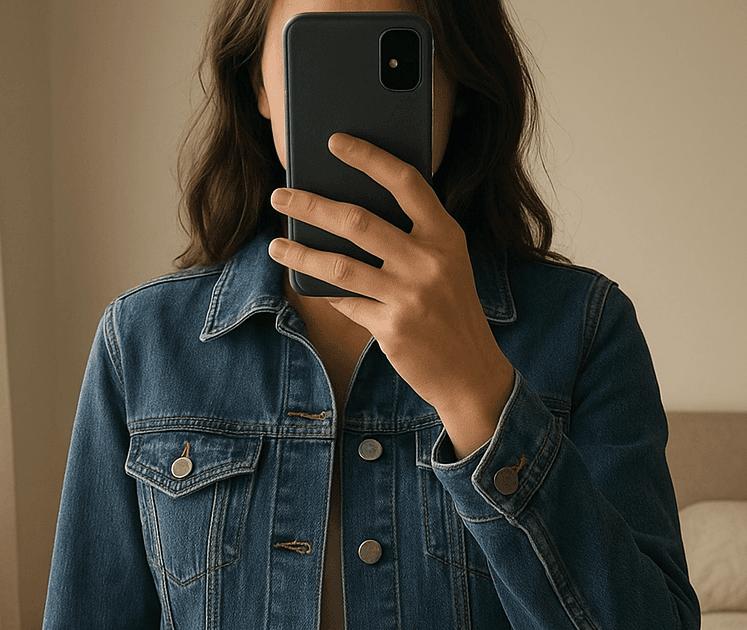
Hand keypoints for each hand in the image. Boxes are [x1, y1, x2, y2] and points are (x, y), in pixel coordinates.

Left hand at [268, 133, 513, 458]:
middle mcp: (429, 262)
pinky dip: (325, 293)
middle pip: (359, 222)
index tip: (335, 142)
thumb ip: (414, 238)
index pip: (406, 183)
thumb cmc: (452, 312)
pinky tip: (307, 283)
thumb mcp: (447, 265)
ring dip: (301, 253)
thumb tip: (350, 217)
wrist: (470, 372)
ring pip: (340, 266)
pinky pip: (345, 303)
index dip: (369, 157)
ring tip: (276, 245)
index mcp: (446, 236)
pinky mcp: (392, 328)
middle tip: (280, 196)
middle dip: (312, 205)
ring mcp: (409, 297)